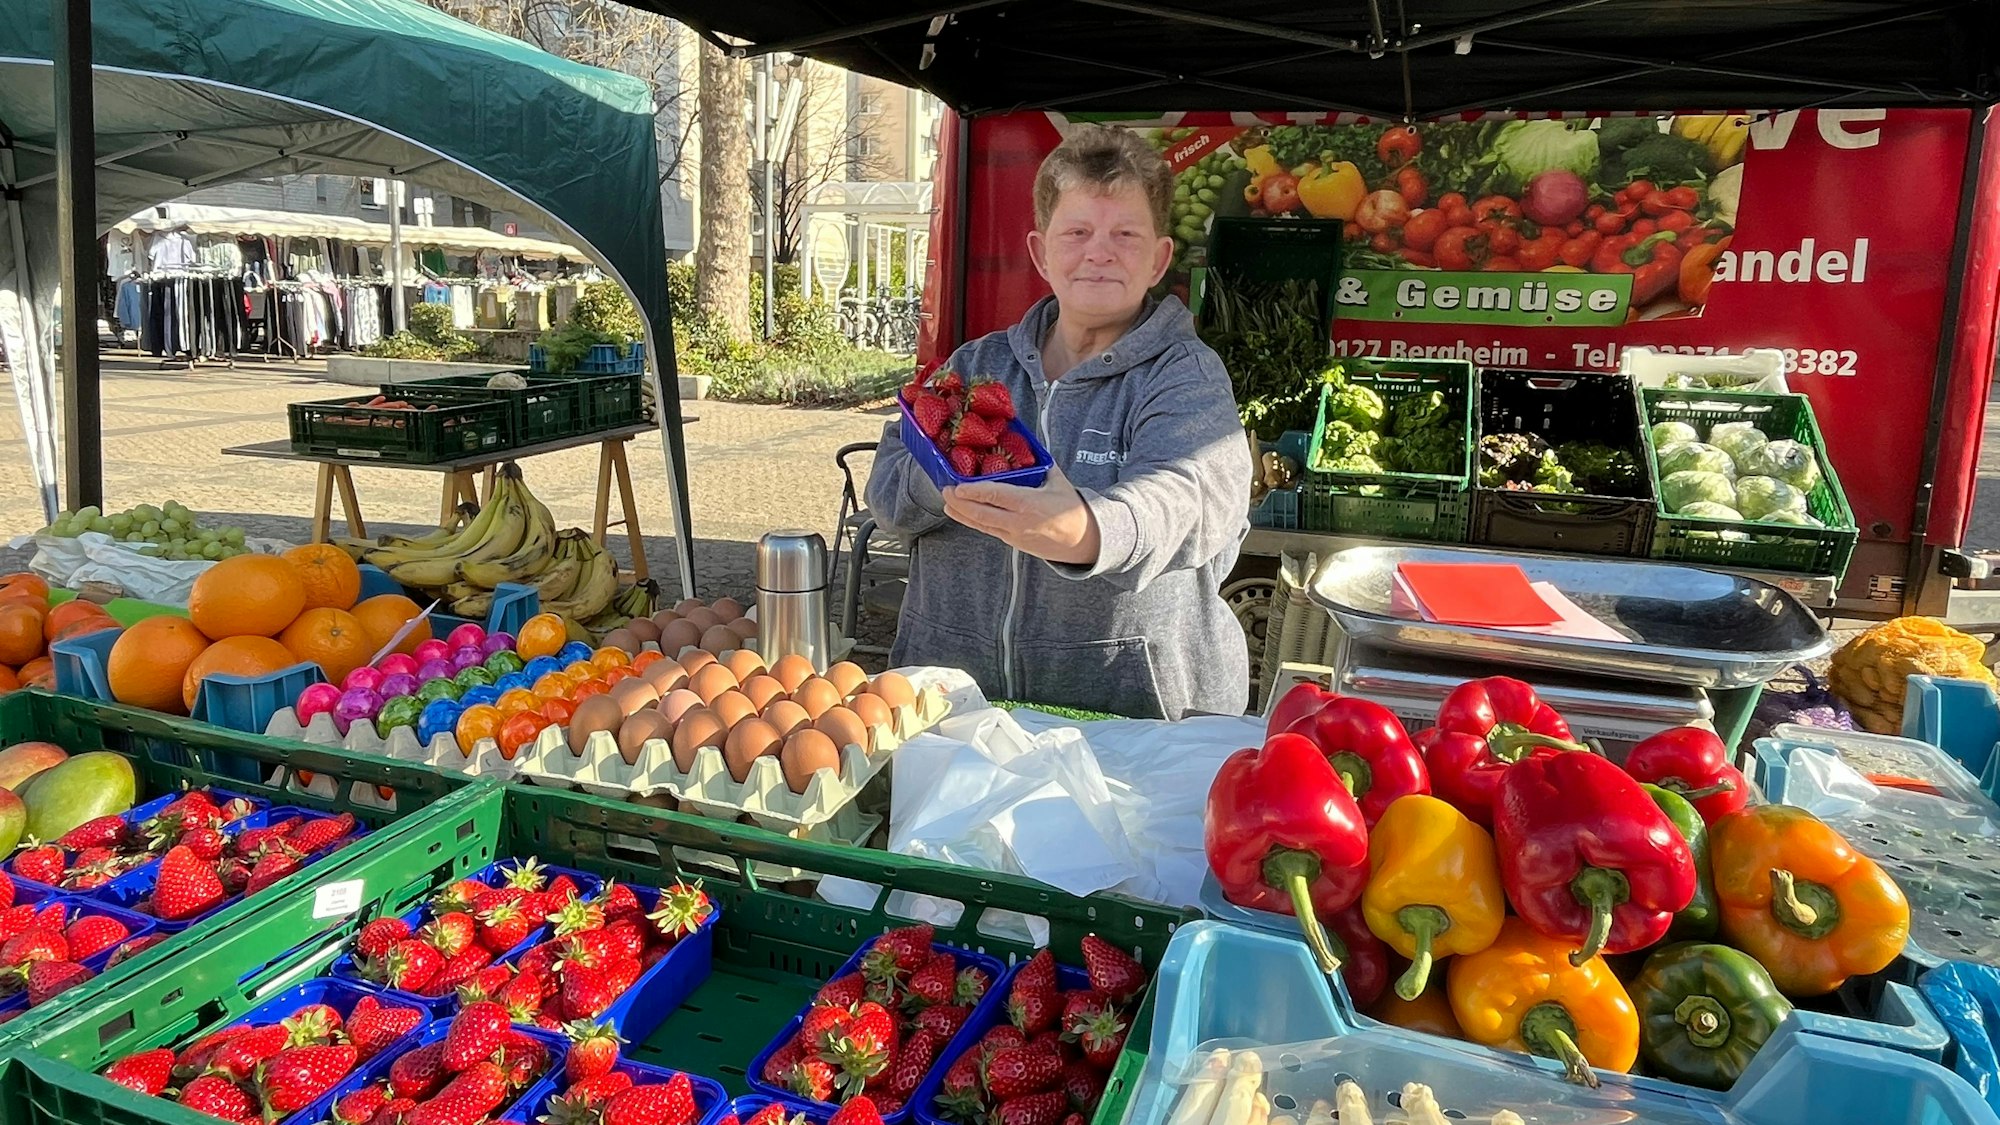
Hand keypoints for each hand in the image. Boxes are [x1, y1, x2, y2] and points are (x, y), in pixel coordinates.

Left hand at [943, 465, 1101, 565]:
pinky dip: (974, 521)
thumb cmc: (1072, 510)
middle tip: (946, 491)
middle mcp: (1019, 521)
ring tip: (948, 504)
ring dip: (962, 514)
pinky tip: (964, 514)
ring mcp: (1014, 534)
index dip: (974, 492)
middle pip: (982, 514)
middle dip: (960, 503)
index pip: (996, 496)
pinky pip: (989, 530)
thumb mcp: (1059, 483)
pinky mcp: (1013, 542)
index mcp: (1030, 503)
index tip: (958, 486)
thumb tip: (1030, 445)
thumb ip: (1042, 465)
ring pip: (982, 525)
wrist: (1083, 541)